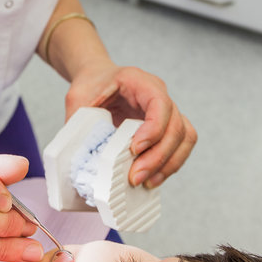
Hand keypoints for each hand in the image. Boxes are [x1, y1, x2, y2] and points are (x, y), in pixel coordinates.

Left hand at [65, 63, 196, 187]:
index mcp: (139, 81)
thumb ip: (79, 122)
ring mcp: (166, 110)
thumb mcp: (78, 98)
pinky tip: (152, 179)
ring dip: (168, 163)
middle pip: (175, 125)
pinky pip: (180, 145)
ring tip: (146, 182)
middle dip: (158, 156)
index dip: (153, 129)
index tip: (134, 149)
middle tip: (135, 177)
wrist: (97, 78)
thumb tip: (80, 158)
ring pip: (184, 137)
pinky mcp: (166, 126)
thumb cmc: (90, 85)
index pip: (159, 103)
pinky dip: (170, 164)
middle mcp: (159, 94)